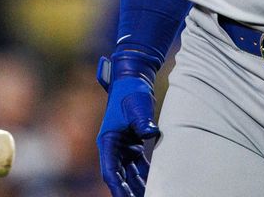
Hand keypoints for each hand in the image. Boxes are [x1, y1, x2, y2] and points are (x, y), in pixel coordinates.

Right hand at [97, 50, 161, 196]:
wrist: (133, 79)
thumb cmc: (132, 92)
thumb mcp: (138, 106)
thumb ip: (143, 121)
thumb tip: (151, 133)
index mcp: (108, 140)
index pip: (110, 171)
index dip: (118, 188)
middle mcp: (112, 146)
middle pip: (120, 176)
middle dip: (128, 192)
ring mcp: (122, 146)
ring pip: (129, 174)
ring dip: (138, 187)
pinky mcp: (132, 144)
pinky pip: (138, 167)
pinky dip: (146, 177)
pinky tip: (156, 185)